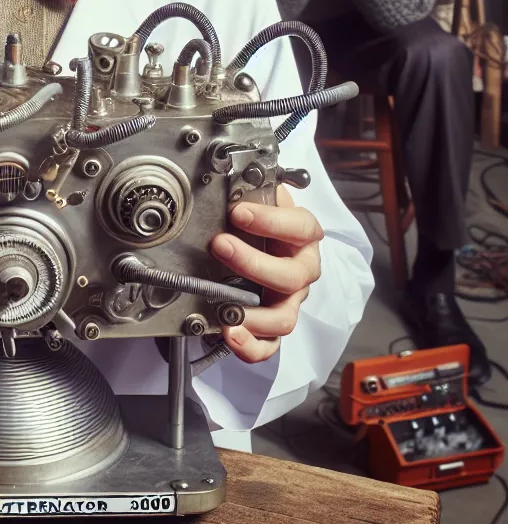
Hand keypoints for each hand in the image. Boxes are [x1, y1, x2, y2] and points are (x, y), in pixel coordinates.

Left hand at [209, 185, 322, 362]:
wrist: (259, 241)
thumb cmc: (260, 220)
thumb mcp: (259, 198)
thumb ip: (250, 191)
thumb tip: (230, 178)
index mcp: (302, 236)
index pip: (302, 228)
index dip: (273, 220)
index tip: (239, 212)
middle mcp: (300, 270)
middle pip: (292, 276)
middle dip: (254, 262)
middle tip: (221, 246)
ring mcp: (288, 300)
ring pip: (284, 316)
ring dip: (254, 313)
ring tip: (226, 306)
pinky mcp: (272, 324)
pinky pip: (270, 344)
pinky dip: (251, 345)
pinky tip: (231, 334)